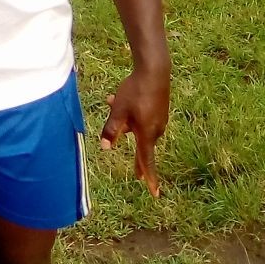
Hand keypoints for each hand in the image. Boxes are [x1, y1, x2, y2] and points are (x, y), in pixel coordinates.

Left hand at [99, 70, 169, 197]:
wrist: (154, 70)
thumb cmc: (135, 91)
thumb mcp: (119, 110)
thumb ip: (111, 129)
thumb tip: (105, 147)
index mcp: (147, 133)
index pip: (147, 160)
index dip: (149, 177)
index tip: (154, 192)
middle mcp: (156, 129)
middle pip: (141, 145)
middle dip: (132, 149)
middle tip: (137, 176)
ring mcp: (159, 119)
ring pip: (138, 127)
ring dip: (125, 121)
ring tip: (111, 101)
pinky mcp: (159, 110)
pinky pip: (142, 117)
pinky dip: (130, 113)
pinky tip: (116, 97)